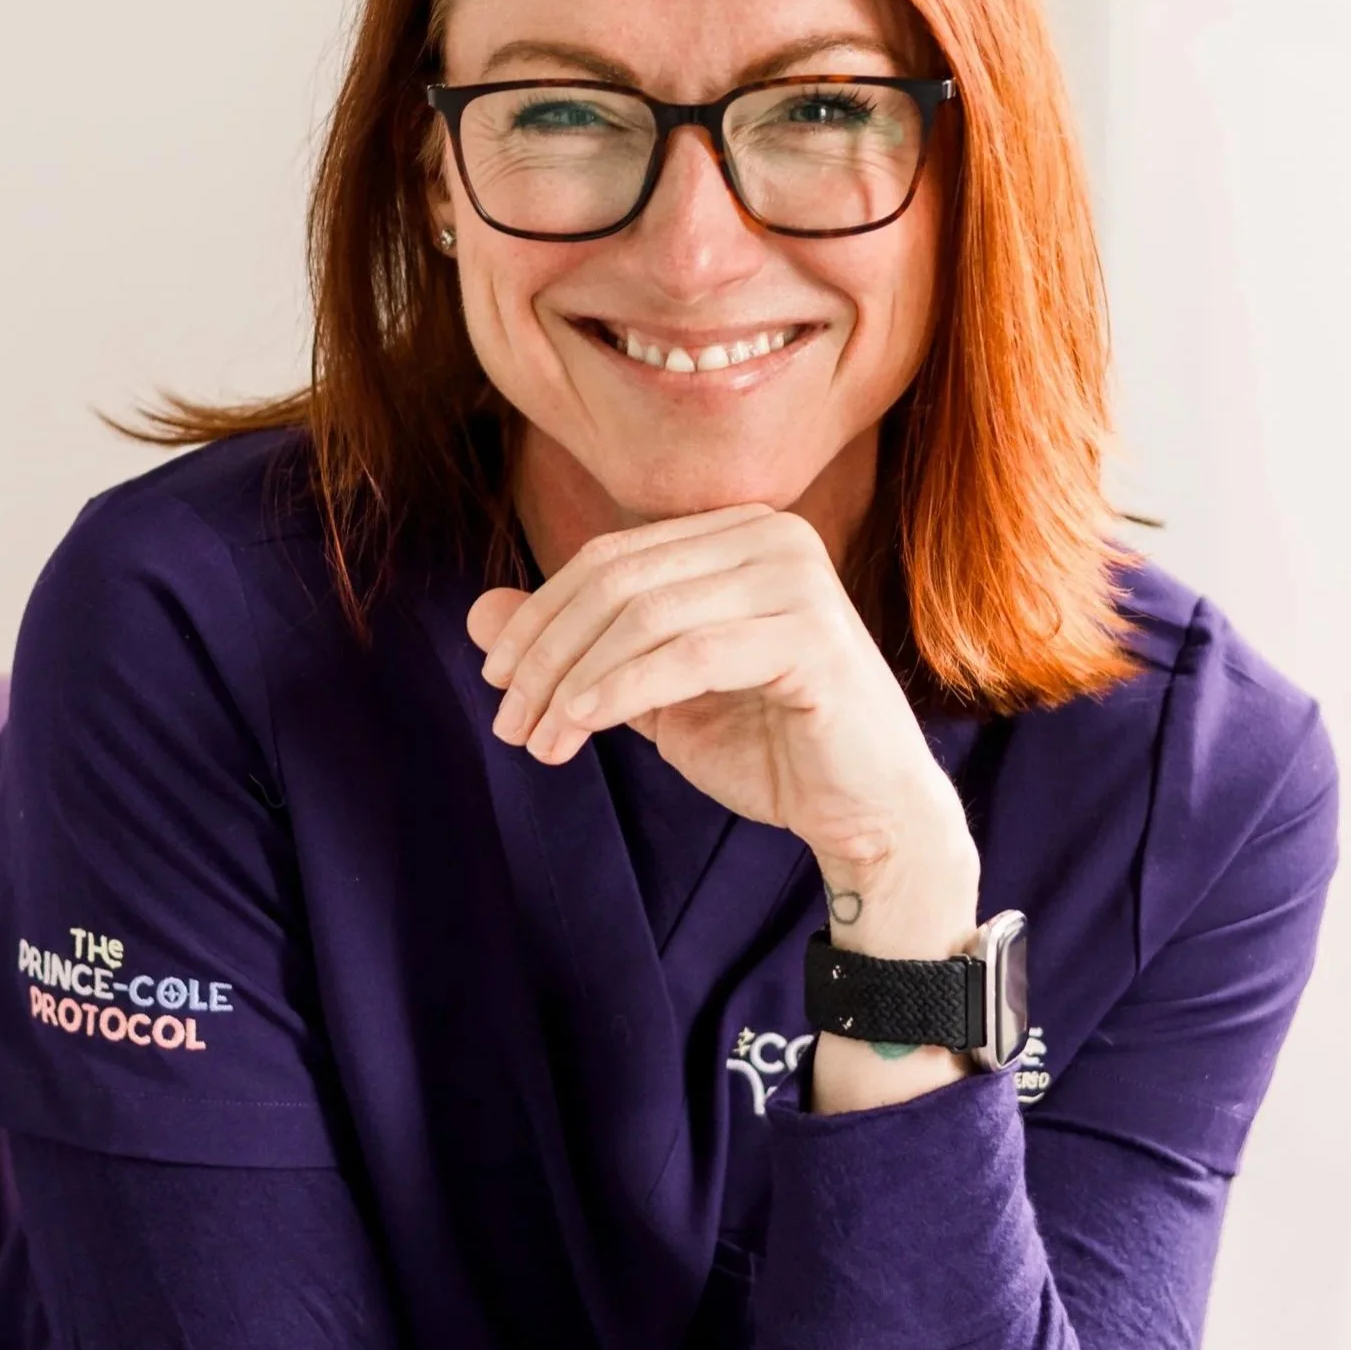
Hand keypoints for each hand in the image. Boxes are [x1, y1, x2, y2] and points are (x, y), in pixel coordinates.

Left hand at [466, 504, 978, 955]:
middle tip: (507, 718)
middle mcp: (773, 536)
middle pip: (619, 580)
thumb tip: (480, 612)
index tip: (496, 682)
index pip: (610, 558)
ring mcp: (799, 579)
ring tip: (538, 740)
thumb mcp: (654, 694)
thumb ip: (581, 649)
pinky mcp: (812, 634)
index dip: (540, 616)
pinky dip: (620, 689)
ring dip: (574, 681)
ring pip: (645, 615)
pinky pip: (687, 655)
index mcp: (737, 533)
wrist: (870, 816)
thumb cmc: (771, 748)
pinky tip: (578, 725)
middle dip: (547, 652)